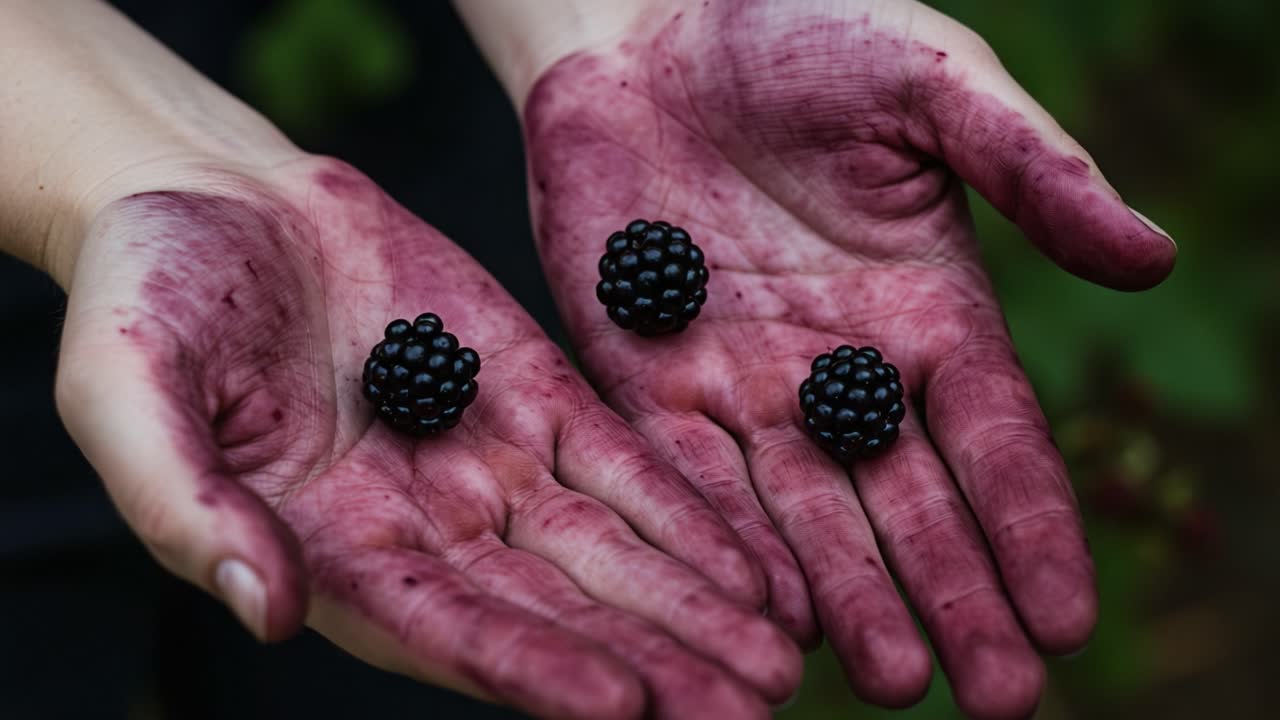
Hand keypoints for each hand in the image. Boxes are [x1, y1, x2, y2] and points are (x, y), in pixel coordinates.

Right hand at [55, 156, 801, 718]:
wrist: (211, 196)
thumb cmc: (143, 295)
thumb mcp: (127, 393)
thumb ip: (187, 509)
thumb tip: (267, 609)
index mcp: (331, 553)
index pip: (446, 631)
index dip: (532, 669)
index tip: (621, 706)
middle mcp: (426, 528)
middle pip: (554, 612)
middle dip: (653, 660)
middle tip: (751, 709)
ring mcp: (487, 462)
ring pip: (607, 550)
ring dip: (695, 603)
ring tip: (779, 659)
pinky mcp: (534, 394)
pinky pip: (621, 461)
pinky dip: (687, 512)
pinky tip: (755, 561)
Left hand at [518, 1, 1175, 716]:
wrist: (647, 21)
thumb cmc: (799, 30)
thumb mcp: (930, 82)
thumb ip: (1030, 169)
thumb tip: (1150, 258)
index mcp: (925, 307)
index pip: (992, 438)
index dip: (1031, 525)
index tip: (1065, 618)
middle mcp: (840, 367)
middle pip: (907, 500)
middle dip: (954, 596)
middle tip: (994, 698)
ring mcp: (744, 382)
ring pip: (805, 511)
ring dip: (849, 596)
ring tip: (894, 678)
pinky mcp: (648, 379)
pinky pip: (692, 475)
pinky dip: (729, 543)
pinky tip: (766, 611)